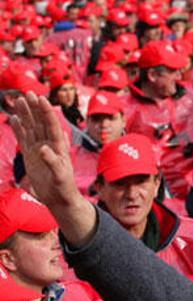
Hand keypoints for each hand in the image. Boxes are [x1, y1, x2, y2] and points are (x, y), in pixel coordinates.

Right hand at [10, 92, 95, 245]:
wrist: (60, 199)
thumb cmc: (64, 188)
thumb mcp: (60, 176)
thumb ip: (52, 162)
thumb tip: (42, 149)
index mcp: (59, 147)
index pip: (52, 125)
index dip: (46, 112)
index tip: (41, 99)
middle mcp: (49, 145)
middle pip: (40, 123)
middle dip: (35, 108)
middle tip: (28, 93)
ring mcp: (39, 149)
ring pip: (31, 128)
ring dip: (26, 115)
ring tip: (19, 101)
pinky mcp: (31, 156)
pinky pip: (23, 138)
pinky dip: (19, 128)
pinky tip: (13, 118)